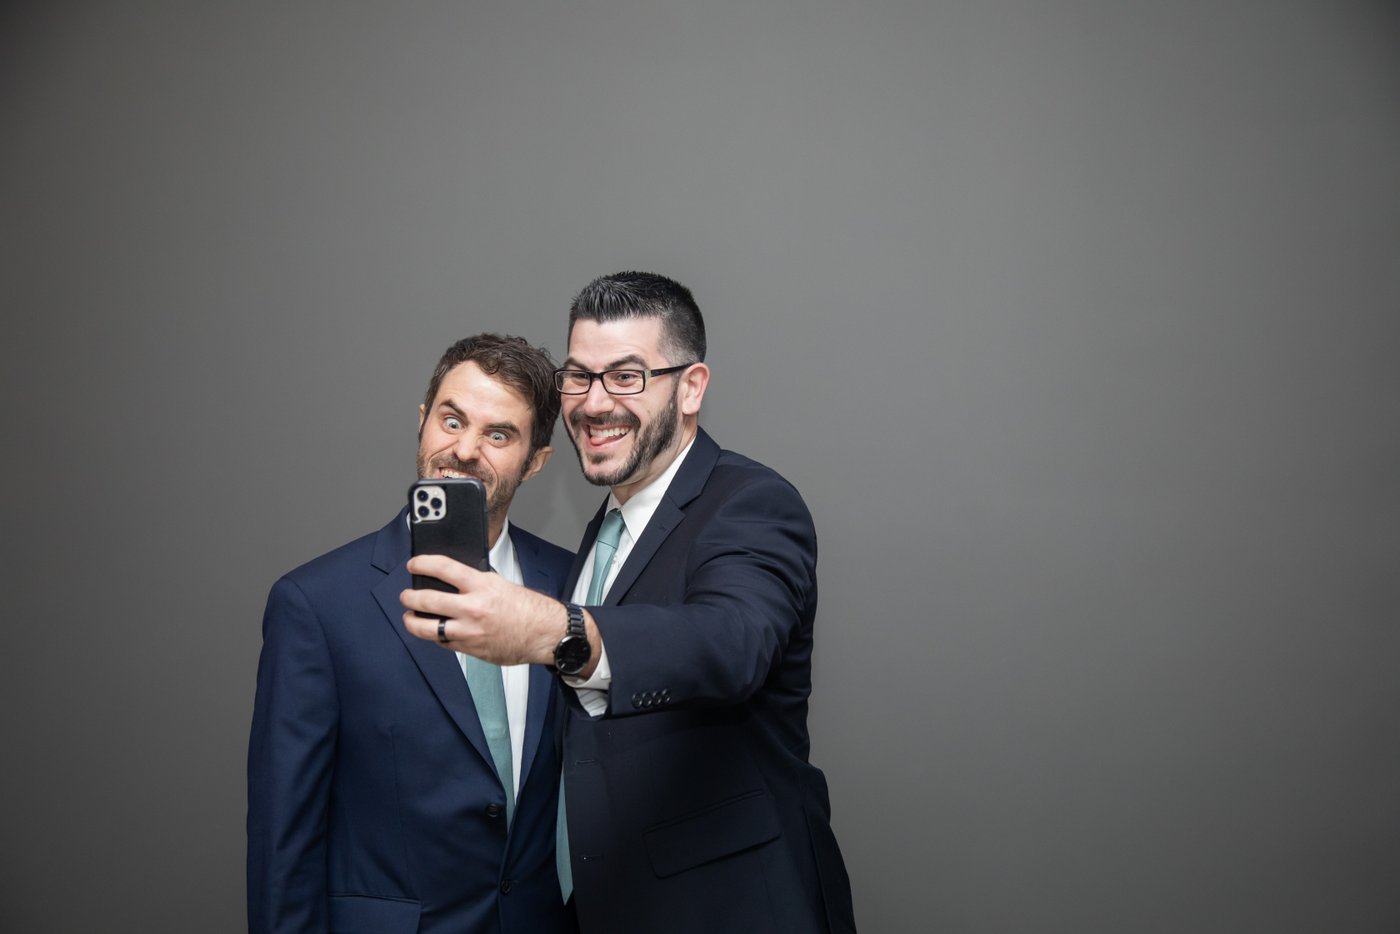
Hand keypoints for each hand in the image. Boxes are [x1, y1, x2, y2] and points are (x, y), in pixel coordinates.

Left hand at [400, 555, 562, 665]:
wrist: (544, 633)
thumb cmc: (529, 609)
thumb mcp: (500, 584)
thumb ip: (474, 583)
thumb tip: (451, 581)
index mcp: (481, 586)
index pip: (443, 568)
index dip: (423, 563)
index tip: (414, 564)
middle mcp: (473, 608)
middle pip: (427, 599)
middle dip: (409, 596)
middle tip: (406, 595)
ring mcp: (469, 631)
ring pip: (427, 628)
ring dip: (412, 621)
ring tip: (410, 617)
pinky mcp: (470, 649)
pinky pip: (443, 643)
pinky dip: (436, 636)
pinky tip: (434, 631)